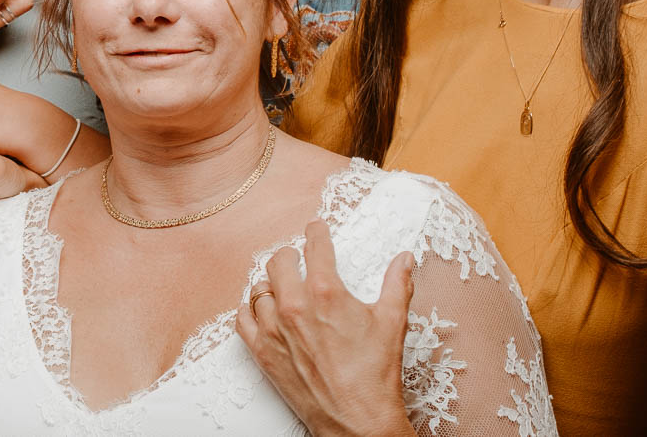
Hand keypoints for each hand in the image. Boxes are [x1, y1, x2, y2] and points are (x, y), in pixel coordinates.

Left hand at [236, 220, 415, 436]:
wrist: (357, 420)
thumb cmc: (375, 374)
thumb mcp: (393, 322)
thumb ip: (397, 284)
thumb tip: (405, 259)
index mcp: (325, 292)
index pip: (314, 247)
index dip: (315, 232)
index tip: (315, 228)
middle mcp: (293, 306)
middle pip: (278, 262)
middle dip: (289, 255)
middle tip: (296, 257)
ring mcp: (273, 329)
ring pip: (258, 289)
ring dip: (269, 282)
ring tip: (280, 284)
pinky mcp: (262, 352)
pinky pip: (242, 319)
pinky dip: (249, 309)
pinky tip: (260, 309)